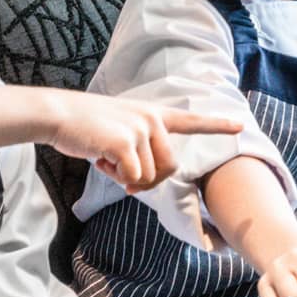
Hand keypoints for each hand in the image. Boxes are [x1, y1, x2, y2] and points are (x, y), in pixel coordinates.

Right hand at [44, 90, 243, 191]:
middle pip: (169, 168)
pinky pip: (132, 177)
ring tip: (106, 156)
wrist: (58, 114)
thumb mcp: (118, 130)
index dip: (216, 125)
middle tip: (122, 174)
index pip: (189, 120)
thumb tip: (141, 182)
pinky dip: (115, 176)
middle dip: (147, 179)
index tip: (239, 125)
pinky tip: (101, 159)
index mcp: (152, 114)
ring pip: (149, 176)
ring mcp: (140, 128)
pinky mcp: (125, 142)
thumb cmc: (85, 126)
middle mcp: (151, 119)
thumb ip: (138, 150)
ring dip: (126, 177)